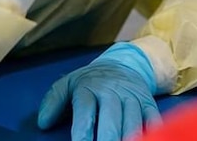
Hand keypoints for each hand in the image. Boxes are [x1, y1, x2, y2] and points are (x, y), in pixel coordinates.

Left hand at [37, 44, 160, 140]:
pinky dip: (152, 132)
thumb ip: (53, 101)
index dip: (83, 129)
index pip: (86, 110)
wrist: (125, 63)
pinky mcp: (149, 104)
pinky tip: (149, 140)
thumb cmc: (91, 82)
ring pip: (133, 123)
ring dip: (129, 138)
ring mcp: (132, 98)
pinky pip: (153, 120)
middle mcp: (112, 92)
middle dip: (107, 140)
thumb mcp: (68, 84)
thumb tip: (43, 122)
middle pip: (111, 120)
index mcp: (89, 88)